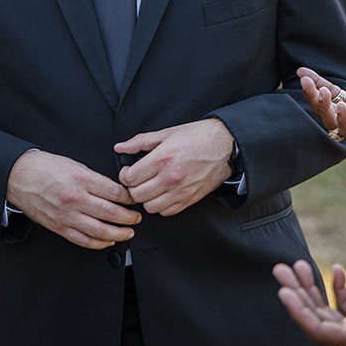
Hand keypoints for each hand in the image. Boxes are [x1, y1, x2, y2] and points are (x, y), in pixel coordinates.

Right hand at [5, 149, 140, 249]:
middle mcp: (74, 198)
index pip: (114, 192)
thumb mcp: (74, 164)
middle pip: (110, 213)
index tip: (134, 199)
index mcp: (80, 179)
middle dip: (128, 218)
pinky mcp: (59, 227)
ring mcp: (66, 215)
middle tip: (137, 218)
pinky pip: (83, 240)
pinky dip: (99, 243)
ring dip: (118, 234)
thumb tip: (115, 190)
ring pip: (99, 231)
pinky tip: (109, 241)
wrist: (19, 177)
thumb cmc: (45, 168)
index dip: (129, 198)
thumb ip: (94, 179)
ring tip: (128, 232)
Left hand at [113, 118, 234, 216]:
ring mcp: (180, 191)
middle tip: (138, 179)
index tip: (129, 171)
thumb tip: (120, 147)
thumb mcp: (166, 133)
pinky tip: (163, 193)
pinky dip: (161, 206)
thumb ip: (140, 141)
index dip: (125, 175)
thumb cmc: (198, 137)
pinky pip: (166, 212)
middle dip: (133, 188)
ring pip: (150, 207)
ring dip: (146, 198)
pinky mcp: (189, 200)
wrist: (224, 146)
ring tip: (150, 187)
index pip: (130, 178)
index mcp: (162, 159)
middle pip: (137, 195)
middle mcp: (170, 178)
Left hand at [273, 260, 345, 345]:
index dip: (299, 312)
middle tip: (280, 269)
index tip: (284, 292)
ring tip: (297, 265)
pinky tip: (336, 270)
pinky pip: (344, 305)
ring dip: (310, 287)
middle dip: (297, 293)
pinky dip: (337, 287)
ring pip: (325, 308)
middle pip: (315, 317)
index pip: (318, 331)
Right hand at [299, 44, 345, 163]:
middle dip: (313, 95)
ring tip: (321, 91)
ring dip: (323, 106)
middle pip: (325, 108)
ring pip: (331, 121)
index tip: (302, 70)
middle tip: (305, 81)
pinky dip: (344, 121)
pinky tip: (342, 106)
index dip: (317, 82)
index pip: (332, 93)